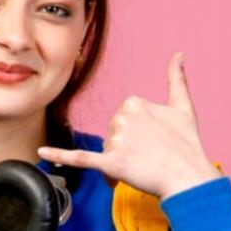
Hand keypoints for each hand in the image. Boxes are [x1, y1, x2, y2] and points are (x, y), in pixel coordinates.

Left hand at [37, 51, 221, 199]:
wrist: (189, 176)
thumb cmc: (188, 144)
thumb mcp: (183, 107)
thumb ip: (176, 79)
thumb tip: (179, 54)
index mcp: (134, 102)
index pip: (122, 120)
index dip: (134, 136)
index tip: (151, 146)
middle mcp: (122, 117)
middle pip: (112, 136)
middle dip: (126, 151)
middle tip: (148, 160)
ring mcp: (116, 141)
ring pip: (106, 153)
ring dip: (118, 165)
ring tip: (141, 171)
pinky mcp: (111, 163)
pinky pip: (80, 158)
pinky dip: (59, 156)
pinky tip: (41, 152)